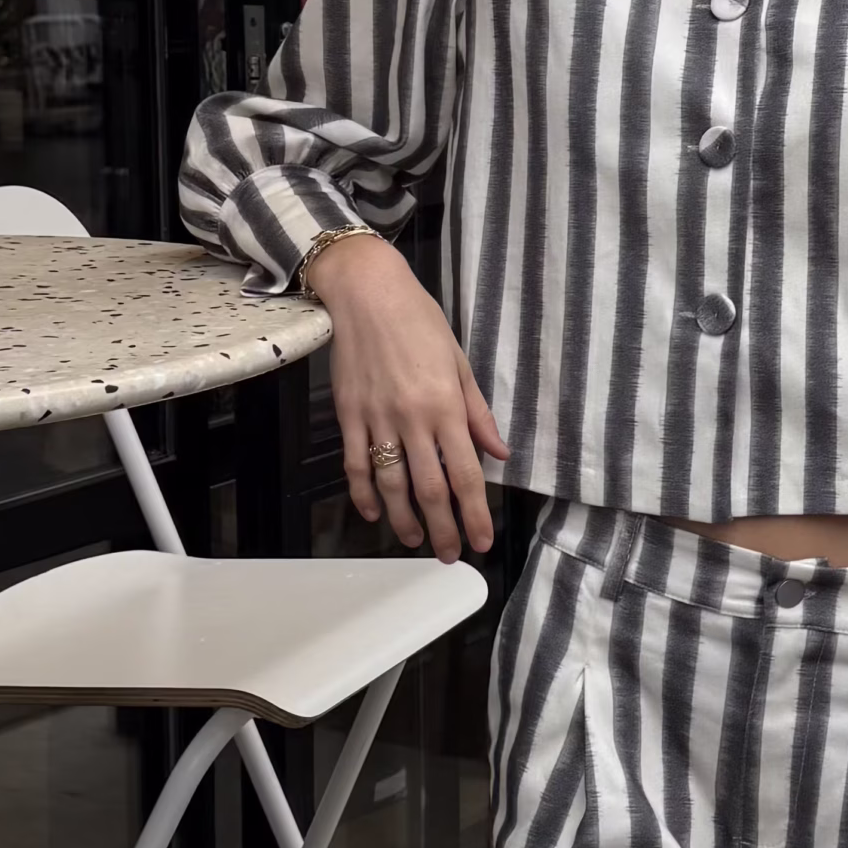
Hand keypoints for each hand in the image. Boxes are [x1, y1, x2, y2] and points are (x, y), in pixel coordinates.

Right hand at [303, 233, 507, 561]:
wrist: (366, 293)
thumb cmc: (419, 322)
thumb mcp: (459, 363)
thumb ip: (478, 413)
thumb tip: (499, 454)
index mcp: (446, 406)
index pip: (465, 474)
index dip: (474, 514)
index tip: (482, 541)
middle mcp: (412, 418)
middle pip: (429, 489)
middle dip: (442, 528)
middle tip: (449, 554)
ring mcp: (377, 419)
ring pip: (390, 483)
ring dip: (403, 519)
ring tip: (414, 540)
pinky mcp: (348, 415)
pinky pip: (355, 463)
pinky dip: (363, 492)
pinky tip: (373, 512)